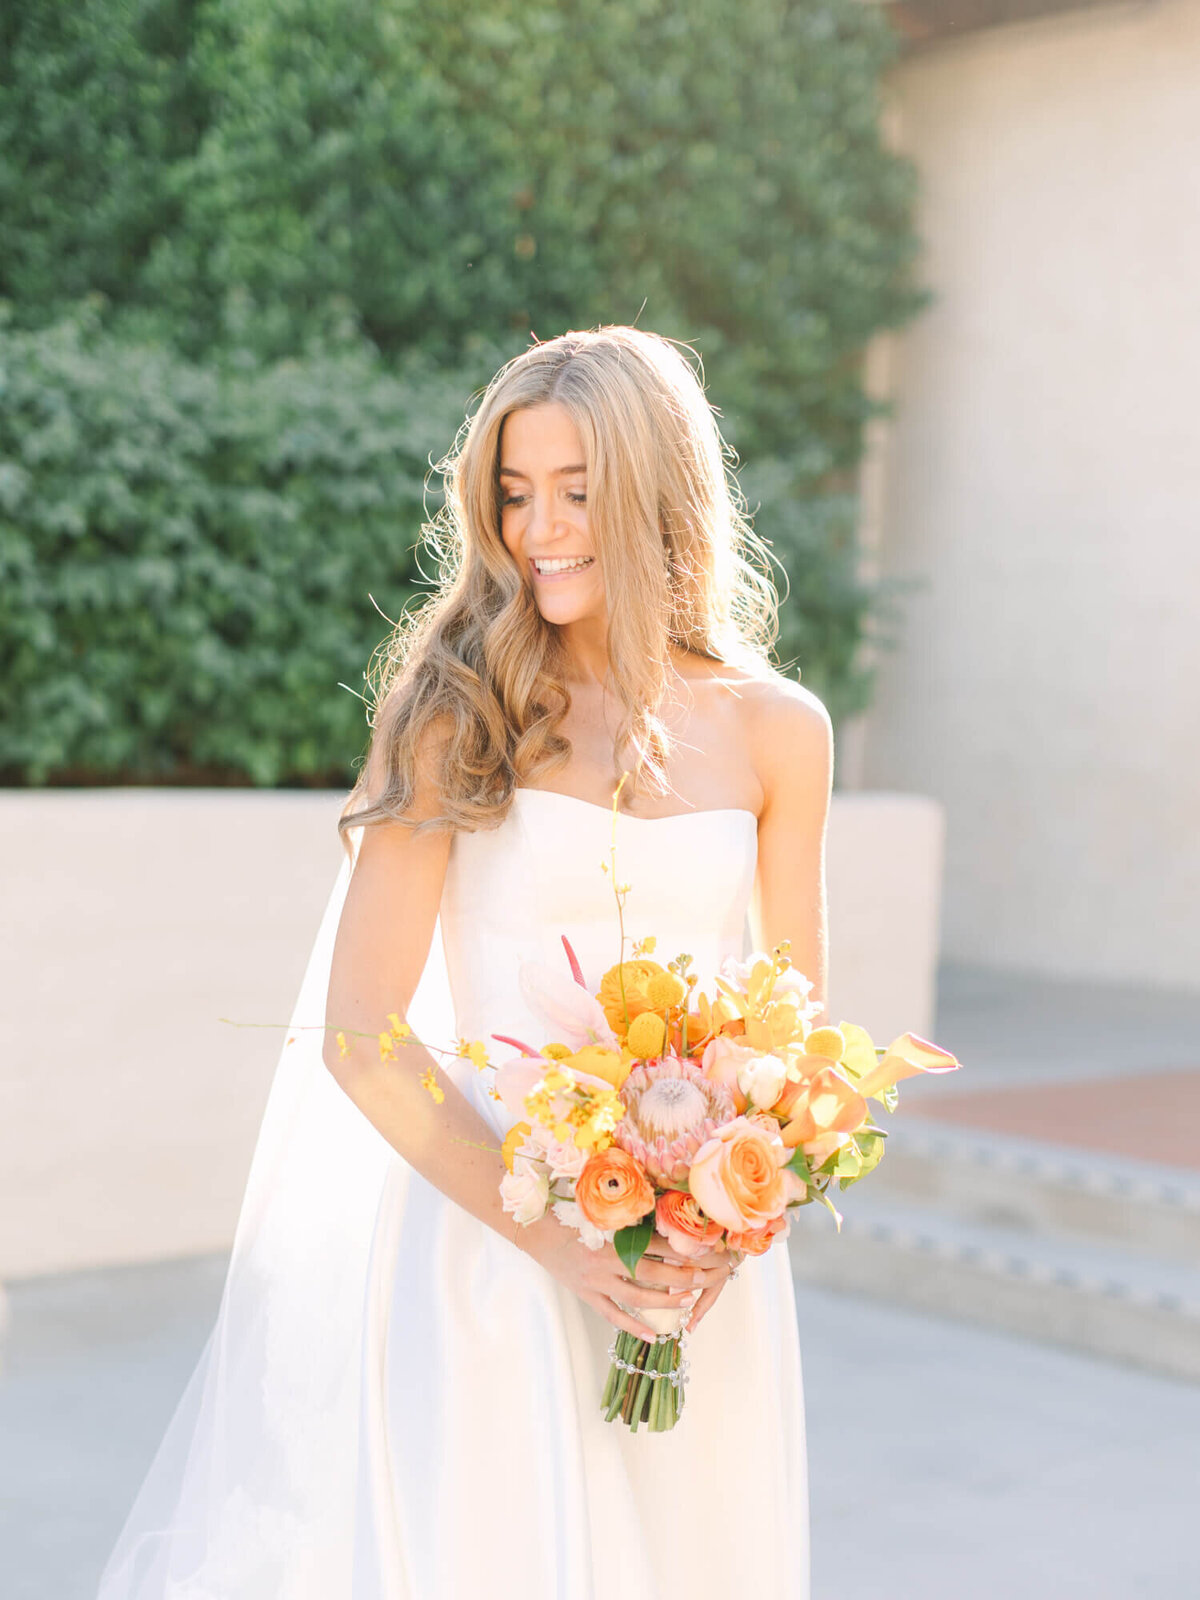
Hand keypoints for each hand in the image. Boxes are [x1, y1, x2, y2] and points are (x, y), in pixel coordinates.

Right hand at [520, 1218, 727, 1339]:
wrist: (534, 1229)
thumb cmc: (566, 1211)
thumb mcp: (596, 1206)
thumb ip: (625, 1210)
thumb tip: (660, 1208)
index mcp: (610, 1234)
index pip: (654, 1242)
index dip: (680, 1246)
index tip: (704, 1249)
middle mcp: (604, 1260)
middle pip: (651, 1272)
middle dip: (682, 1275)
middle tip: (706, 1277)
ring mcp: (595, 1281)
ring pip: (635, 1297)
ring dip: (664, 1301)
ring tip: (688, 1301)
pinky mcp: (586, 1294)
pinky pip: (612, 1315)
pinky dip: (633, 1326)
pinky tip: (654, 1335)